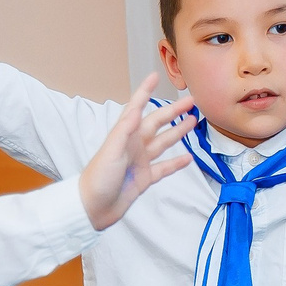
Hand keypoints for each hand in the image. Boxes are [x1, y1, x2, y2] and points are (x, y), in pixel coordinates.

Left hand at [79, 78, 197, 229]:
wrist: (92, 208)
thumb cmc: (97, 178)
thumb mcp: (111, 151)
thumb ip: (124, 130)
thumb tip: (136, 109)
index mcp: (125, 135)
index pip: (136, 108)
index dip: (145, 92)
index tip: (155, 76)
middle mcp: (134, 145)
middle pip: (157, 123)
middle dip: (173, 111)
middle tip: (191, 101)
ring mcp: (140, 162)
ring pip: (163, 142)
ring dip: (178, 132)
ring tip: (193, 121)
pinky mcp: (145, 178)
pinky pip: (164, 168)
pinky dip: (177, 163)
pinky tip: (189, 158)